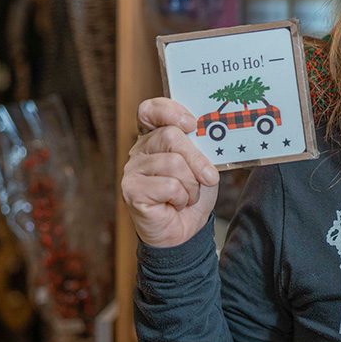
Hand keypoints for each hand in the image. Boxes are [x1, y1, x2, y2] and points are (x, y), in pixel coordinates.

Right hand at [121, 98, 219, 247]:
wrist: (186, 231)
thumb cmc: (192, 195)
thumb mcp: (203, 166)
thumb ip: (202, 148)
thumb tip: (209, 134)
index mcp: (156, 137)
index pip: (151, 110)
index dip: (168, 110)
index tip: (191, 123)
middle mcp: (140, 150)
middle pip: (170, 136)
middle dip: (197, 159)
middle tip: (209, 178)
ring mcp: (132, 169)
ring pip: (174, 163)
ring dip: (191, 185)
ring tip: (186, 196)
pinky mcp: (131, 190)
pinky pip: (169, 185)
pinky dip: (181, 198)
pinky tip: (175, 205)